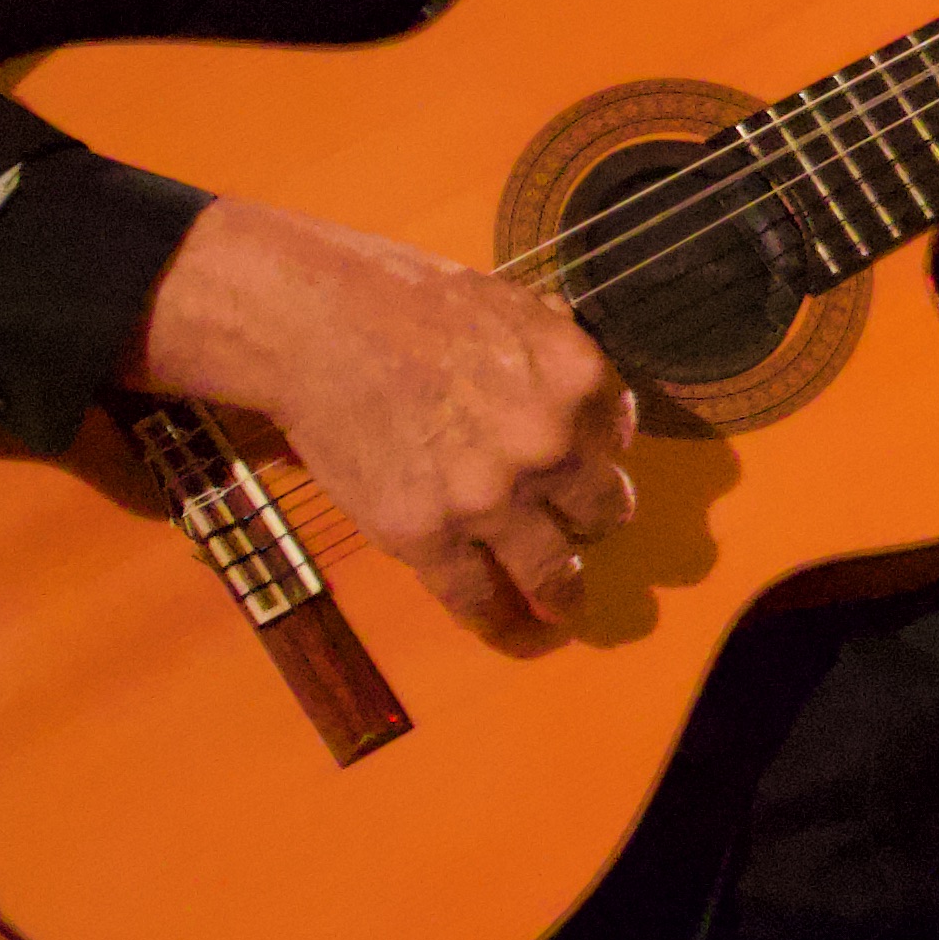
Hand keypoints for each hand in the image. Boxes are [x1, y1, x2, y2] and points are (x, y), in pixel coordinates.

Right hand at [135, 200, 635, 657]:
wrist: (318, 327)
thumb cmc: (409, 304)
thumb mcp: (517, 308)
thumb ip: (563, 355)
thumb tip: (595, 403)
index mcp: (579, 383)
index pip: (621, 440)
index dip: (599, 456)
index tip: (586, 470)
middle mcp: (550, 447)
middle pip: (602, 512)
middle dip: (591, 523)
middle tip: (578, 533)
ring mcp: (490, 498)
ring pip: (554, 570)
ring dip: (565, 593)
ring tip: (566, 609)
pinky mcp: (427, 536)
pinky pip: (480, 599)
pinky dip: (504, 624)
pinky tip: (518, 635)